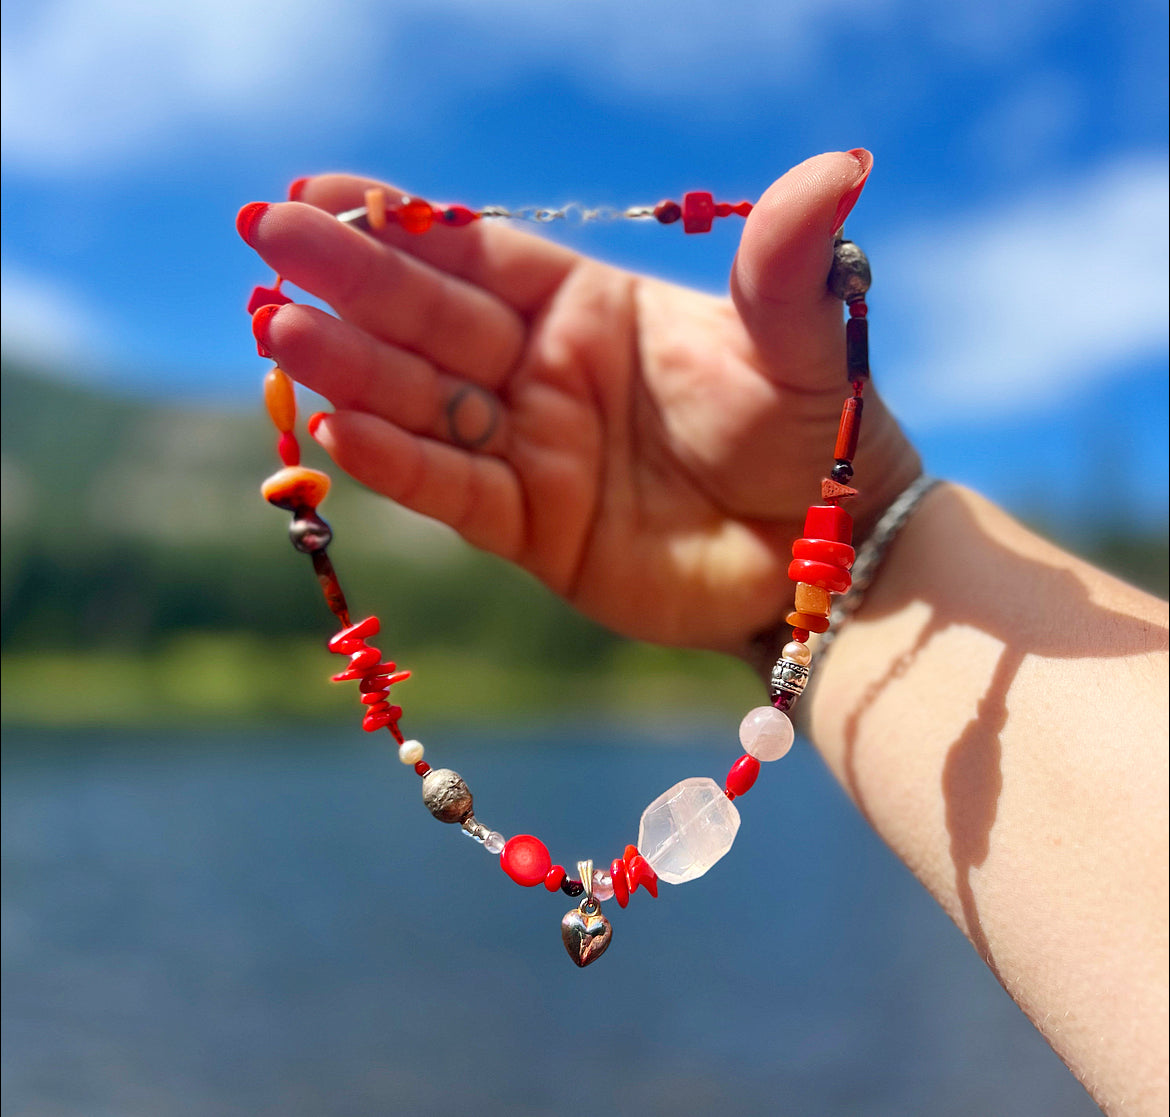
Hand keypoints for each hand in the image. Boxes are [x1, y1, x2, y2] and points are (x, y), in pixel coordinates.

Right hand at [239, 151, 919, 654]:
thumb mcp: (797, 340)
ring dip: (352, 369)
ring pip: (425, 403)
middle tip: (264, 238)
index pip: (477, 251)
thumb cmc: (813, 433)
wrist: (824, 557)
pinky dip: (399, 464)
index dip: (401, 222)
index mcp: (589, 307)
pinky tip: (338, 430)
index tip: (318, 190)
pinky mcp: (533, 529)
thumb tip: (841, 166)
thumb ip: (784, 262)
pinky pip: (454, 491)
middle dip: (350, 280)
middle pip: (430, 318)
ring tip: (280, 330)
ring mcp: (532, 450)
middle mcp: (544, 372)